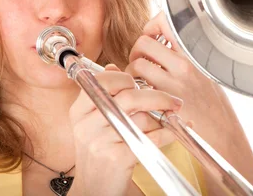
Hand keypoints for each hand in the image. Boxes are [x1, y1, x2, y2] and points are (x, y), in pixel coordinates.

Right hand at [68, 64, 182, 195]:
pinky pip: (150, 138)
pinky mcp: (118, 157)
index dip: (126, 79)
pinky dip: (166, 134)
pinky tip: (173, 131)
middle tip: (172, 100)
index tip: (139, 84)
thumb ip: (103, 93)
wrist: (93, 188)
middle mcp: (87, 124)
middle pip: (129, 97)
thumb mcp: (92, 121)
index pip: (104, 81)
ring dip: (161, 118)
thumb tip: (114, 67)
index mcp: (79, 110)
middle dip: (157, 96)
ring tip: (170, 119)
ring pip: (142, 118)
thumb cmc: (97, 152)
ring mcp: (101, 141)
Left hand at [126, 12, 252, 193]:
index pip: (165, 23)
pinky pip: (138, 89)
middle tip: (141, 62)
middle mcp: (182, 66)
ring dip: (131, 72)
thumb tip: (159, 43)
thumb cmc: (213, 106)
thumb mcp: (204, 73)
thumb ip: (182, 57)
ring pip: (136, 65)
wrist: (222, 135)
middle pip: (143, 42)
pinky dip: (134, 90)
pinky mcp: (162, 104)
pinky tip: (143, 97)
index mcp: (193, 55)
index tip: (150, 36)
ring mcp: (172, 85)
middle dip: (136, 51)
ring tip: (140, 81)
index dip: (150, 26)